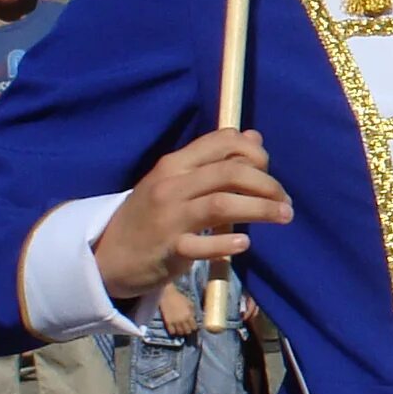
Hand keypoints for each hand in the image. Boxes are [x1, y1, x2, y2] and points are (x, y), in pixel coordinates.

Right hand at [92, 130, 290, 298]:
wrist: (107, 256)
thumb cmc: (150, 215)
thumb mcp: (175, 180)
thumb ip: (213, 160)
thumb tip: (253, 136)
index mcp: (174, 164)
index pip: (223, 141)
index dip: (255, 152)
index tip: (268, 170)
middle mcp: (171, 186)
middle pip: (230, 172)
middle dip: (267, 184)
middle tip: (285, 201)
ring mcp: (168, 218)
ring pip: (222, 203)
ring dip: (261, 209)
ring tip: (284, 216)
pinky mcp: (169, 250)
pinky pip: (202, 245)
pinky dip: (227, 243)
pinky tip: (245, 243)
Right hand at [157, 283, 197, 336]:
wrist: (168, 295)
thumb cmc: (180, 298)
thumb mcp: (190, 303)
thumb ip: (192, 312)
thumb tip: (194, 318)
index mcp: (189, 315)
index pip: (194, 327)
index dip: (195, 329)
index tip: (194, 328)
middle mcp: (183, 320)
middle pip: (187, 331)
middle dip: (188, 331)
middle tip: (187, 329)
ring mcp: (175, 322)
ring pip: (180, 333)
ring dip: (181, 332)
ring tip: (181, 330)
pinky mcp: (167, 322)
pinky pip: (171, 332)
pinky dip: (174, 332)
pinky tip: (174, 330)